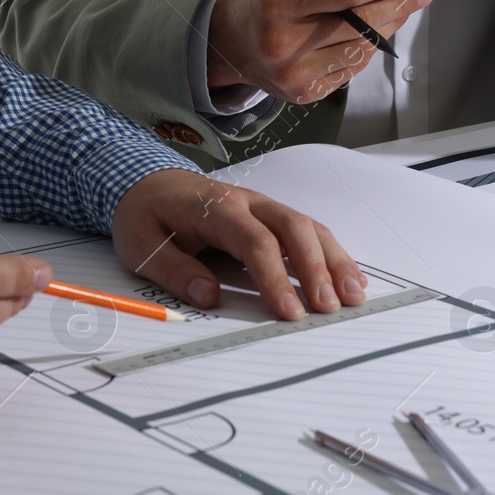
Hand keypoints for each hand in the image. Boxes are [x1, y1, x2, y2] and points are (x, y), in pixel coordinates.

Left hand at [112, 169, 367, 320]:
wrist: (149, 183)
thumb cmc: (147, 215)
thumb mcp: (141, 244)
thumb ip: (175, 270)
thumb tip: (209, 296)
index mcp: (217, 208)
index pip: (255, 241)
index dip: (275, 277)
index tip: (288, 311)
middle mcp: (249, 202)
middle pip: (294, 229)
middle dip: (316, 269)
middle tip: (329, 307)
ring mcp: (265, 207)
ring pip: (309, 228)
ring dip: (334, 261)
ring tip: (354, 296)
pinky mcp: (273, 218)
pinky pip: (310, 232)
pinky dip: (332, 255)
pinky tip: (350, 279)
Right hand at [207, 0, 433, 103]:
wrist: (225, 44)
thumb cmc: (258, 3)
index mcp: (279, 4)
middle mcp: (286, 43)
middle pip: (361, 24)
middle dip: (398, 5)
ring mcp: (295, 74)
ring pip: (362, 50)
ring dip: (387, 27)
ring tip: (399, 9)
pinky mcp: (304, 93)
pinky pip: (351, 70)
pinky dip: (365, 49)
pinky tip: (372, 34)